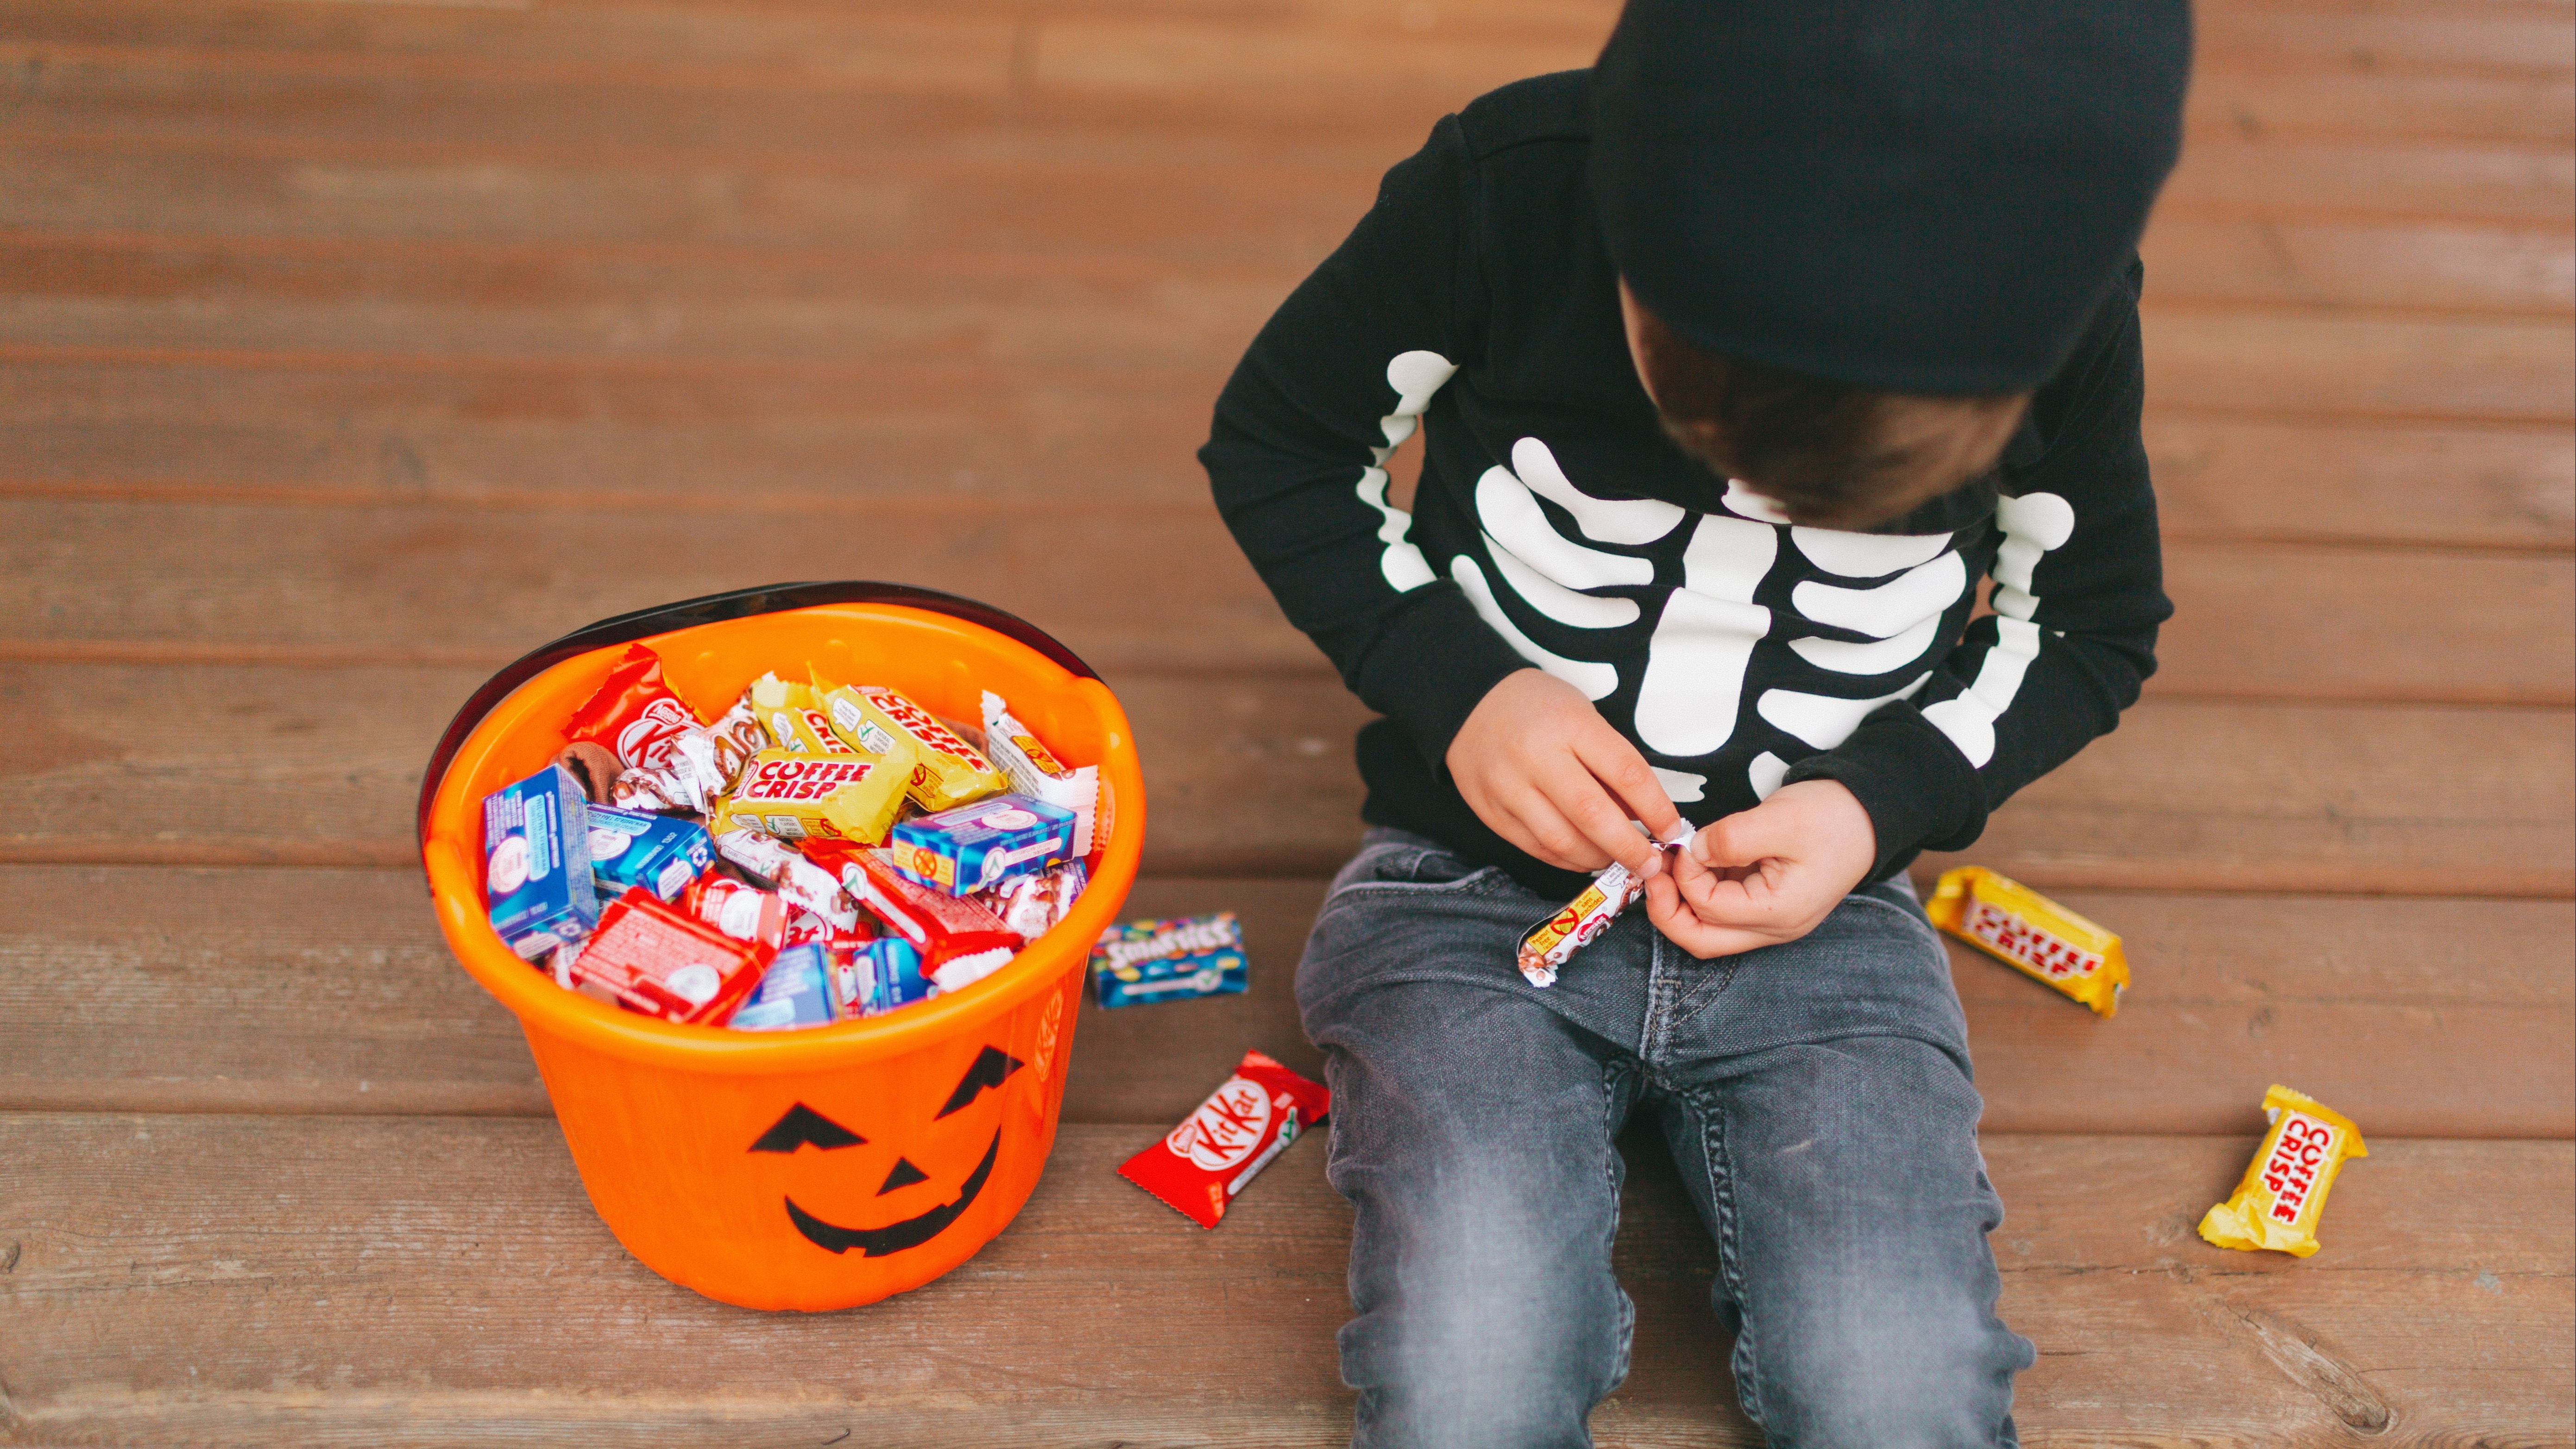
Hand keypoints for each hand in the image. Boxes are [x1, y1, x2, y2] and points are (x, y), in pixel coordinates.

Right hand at [1446, 669, 1683, 879]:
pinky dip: (1568, 860)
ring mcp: (1509, 788)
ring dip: (1599, 858)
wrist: (1470, 704)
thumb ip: (1611, 764)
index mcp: (1570, 725)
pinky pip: (1536, 848)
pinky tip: (1585, 857)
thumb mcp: (1583, 716)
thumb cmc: (1538, 708)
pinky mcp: (1491, 812)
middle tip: (1651, 863)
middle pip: (1593, 815)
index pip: (1626, 773)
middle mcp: (1537, 757)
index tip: (1671, 829)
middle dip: (1629, 847)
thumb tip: (1644, 816)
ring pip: (1563, 841)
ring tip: (1619, 860)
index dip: (1656, 808)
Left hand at [1643, 780, 1875, 957]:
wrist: (1867, 814)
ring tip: (1669, 864)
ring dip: (1681, 901)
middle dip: (1667, 911)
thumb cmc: (1832, 816)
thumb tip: (1690, 851)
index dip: (1686, 876)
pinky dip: (1699, 891)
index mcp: (1779, 913)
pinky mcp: (1764, 904)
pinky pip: (1720, 911)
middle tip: (1654, 874)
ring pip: (1707, 931)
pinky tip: (1692, 862)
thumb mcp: (1780, 819)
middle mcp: (1774, 927)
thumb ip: (1730, 838)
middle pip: (1701, 941)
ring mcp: (1769, 920)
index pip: (1709, 909)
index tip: (1683, 843)